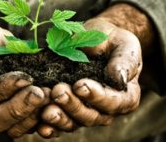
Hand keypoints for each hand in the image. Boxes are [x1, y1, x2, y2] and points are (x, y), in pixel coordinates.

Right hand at [0, 23, 48, 136]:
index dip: (2, 90)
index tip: (23, 78)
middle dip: (19, 107)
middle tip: (40, 93)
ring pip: (10, 129)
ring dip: (31, 115)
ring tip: (48, 97)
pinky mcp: (6, 119)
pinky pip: (22, 128)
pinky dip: (37, 120)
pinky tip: (50, 105)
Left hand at [42, 4, 152, 131]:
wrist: (93, 38)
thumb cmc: (111, 40)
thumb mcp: (124, 44)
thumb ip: (124, 61)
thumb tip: (119, 79)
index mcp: (125, 96)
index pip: (113, 102)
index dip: (97, 97)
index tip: (80, 85)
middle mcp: (106, 109)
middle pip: (91, 116)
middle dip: (73, 105)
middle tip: (58, 91)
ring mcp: (85, 111)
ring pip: (73, 122)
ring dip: (60, 118)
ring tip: (47, 110)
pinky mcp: (67, 110)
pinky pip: (59, 123)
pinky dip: (50, 126)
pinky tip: (40, 125)